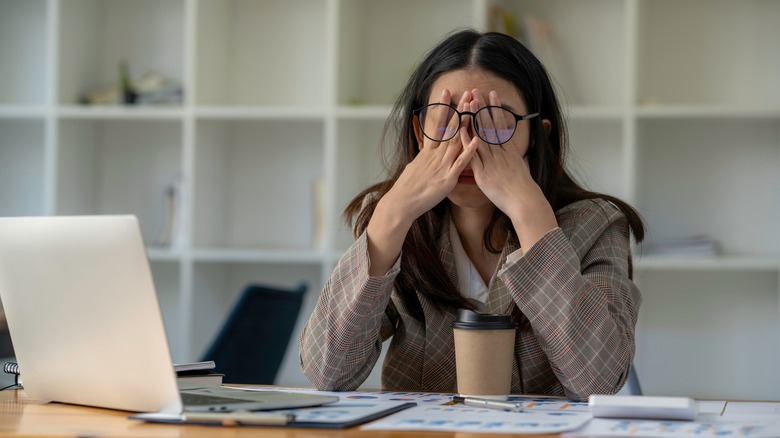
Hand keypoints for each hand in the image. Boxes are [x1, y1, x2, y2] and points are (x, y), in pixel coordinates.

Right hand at [383, 88, 478, 221]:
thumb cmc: (407, 188)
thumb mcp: (414, 167)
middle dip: (459, 109)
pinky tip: (476, 139)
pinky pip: (460, 163)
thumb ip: (424, 158)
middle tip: (467, 93)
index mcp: (428, 152)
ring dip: (466, 124)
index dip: (442, 107)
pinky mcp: (447, 179)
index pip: (436, 124)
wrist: (402, 203)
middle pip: (450, 128)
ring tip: (474, 108)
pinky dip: (469, 151)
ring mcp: (442, 165)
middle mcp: (435, 155)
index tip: (447, 92)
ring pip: (456, 141)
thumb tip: (426, 152)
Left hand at [465, 89, 556, 247]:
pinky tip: (461, 129)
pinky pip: (473, 154)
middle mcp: (500, 153)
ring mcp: (491, 161)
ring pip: (481, 135)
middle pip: (490, 125)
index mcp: (509, 150)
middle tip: (476, 91)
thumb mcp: (522, 168)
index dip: (495, 109)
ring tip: (468, 102)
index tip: (491, 95)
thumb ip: (517, 158)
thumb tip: (517, 153)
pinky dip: (467, 141)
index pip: (501, 125)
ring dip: (474, 118)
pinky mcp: (483, 173)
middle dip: (482, 107)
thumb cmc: (524, 189)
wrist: (524, 202)